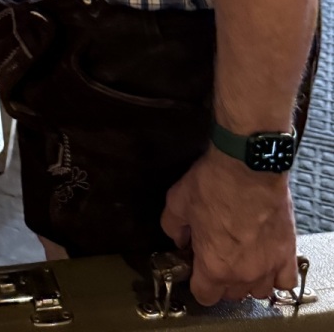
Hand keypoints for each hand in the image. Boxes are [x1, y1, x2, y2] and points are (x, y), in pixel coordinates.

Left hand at [160, 147, 297, 304]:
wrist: (248, 165)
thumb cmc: (215, 182)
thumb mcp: (178, 201)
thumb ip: (173, 227)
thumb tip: (179, 238)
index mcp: (214, 265)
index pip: (204, 296)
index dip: (197, 281)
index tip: (196, 266)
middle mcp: (243, 273)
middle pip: (231, 294)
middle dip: (221, 278)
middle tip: (217, 253)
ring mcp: (268, 265)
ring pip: (258, 291)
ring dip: (249, 279)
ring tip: (242, 257)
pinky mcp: (287, 252)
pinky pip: (285, 281)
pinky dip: (276, 276)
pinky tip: (266, 260)